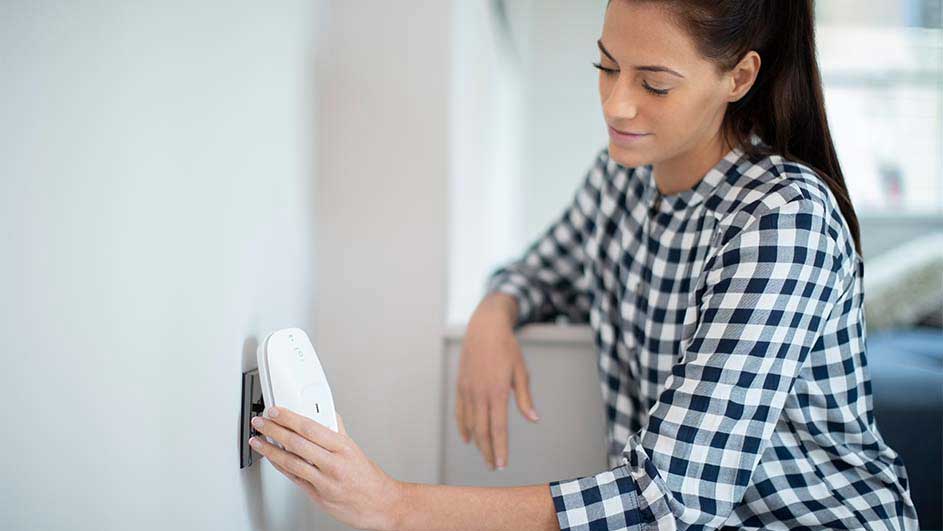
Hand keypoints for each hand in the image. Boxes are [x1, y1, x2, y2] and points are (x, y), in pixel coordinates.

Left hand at [249, 408, 403, 530]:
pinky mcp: (317, 495)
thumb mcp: (354, 449)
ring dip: (270, 450)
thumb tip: (327, 413)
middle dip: (274, 430)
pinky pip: (294, 478)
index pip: (310, 427)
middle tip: (260, 422)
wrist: (380, 505)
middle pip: (297, 443)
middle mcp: (333, 463)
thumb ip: (337, 431)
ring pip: (291, 462)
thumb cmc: (369, 479)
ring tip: (257, 440)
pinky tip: (271, 458)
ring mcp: (324, 481)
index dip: (289, 417)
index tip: (276, 410)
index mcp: (343, 447)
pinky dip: (280, 466)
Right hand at [456, 294, 539, 470]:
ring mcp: (468, 390)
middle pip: (482, 431)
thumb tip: (534, 419)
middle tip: (494, 467)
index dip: (500, 448)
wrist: (484, 327)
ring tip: (485, 455)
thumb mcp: (521, 371)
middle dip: (488, 451)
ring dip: (477, 442)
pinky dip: (463, 427)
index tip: (502, 465)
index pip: (499, 428)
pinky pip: (460, 412)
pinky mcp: (460, 386)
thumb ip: (525, 398)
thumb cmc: (507, 348)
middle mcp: (480, 394)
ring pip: (470, 424)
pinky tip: (468, 438)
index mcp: (498, 391)